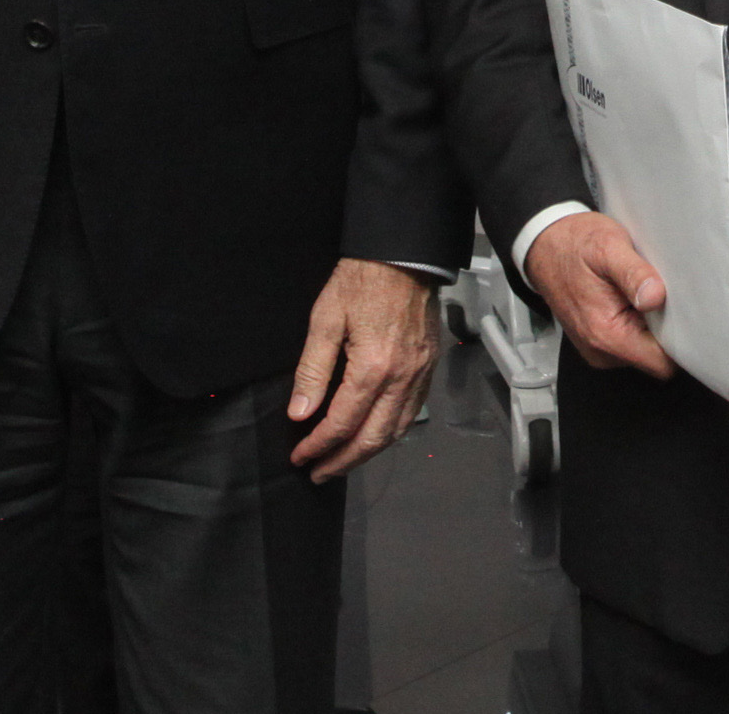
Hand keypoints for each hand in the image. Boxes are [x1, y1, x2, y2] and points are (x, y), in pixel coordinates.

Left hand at [287, 259, 438, 482]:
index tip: (298, 456)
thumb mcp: (325, 320)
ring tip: (343, 461)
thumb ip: (312, 370)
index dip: (317, 445)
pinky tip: (374, 434)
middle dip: (343, 461)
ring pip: (397, 430)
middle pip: (373, 437)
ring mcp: (420, 374)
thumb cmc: (360, 282)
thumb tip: (299, 413)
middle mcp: (402, 378)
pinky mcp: (429, 366)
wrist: (405, 255)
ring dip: (368, 452)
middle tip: (318, 473)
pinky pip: (412, 412)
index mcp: (373, 367)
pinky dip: (391, 432)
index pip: (342, 423)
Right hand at [524, 212, 673, 378]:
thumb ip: (634, 274)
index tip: (691, 316)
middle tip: (668, 295)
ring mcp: (600, 349)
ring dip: (655, 326)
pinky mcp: (601, 341)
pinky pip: (634, 342)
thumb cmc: (576, 244)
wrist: (546, 245)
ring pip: (647, 351)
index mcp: (606, 334)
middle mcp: (601, 350)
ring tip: (648, 292)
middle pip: (657, 359)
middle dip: (670, 331)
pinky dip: (642, 323)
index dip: (682, 343)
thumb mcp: (608, 247)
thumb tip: (655, 297)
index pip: (662, 363)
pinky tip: (636, 298)